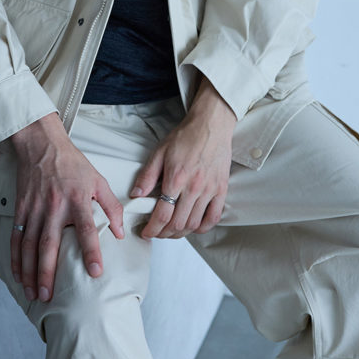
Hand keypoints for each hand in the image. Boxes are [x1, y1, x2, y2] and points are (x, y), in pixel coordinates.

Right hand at [9, 112, 123, 302]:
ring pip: (29, 246)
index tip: (94, 272)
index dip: (91, 251)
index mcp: (77, 198)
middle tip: (49, 296)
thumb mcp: (98, 180)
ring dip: (30, 272)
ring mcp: (35, 208)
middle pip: (49, 244)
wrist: (42, 144)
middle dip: (48, 273)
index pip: (86, 228)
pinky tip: (18, 274)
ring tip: (33, 293)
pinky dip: (15, 258)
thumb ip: (111, 206)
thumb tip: (119, 232)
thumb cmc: (72, 163)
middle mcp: (54, 206)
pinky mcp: (21, 208)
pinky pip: (16, 237)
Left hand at [131, 79, 235, 238]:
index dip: (152, 229)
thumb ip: (147, 175)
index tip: (146, 232)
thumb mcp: (160, 152)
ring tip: (171, 231)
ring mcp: (210, 190)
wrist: (210, 125)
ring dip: (181, 233)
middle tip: (156, 233)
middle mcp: (194, 187)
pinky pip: (214, 217)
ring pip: (194, 224)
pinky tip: (193, 226)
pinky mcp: (222, 189)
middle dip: (164, 234)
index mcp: (176, 177)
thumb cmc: (185, 136)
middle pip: (178, 224)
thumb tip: (136, 195)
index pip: (163, 214)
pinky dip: (202, 227)